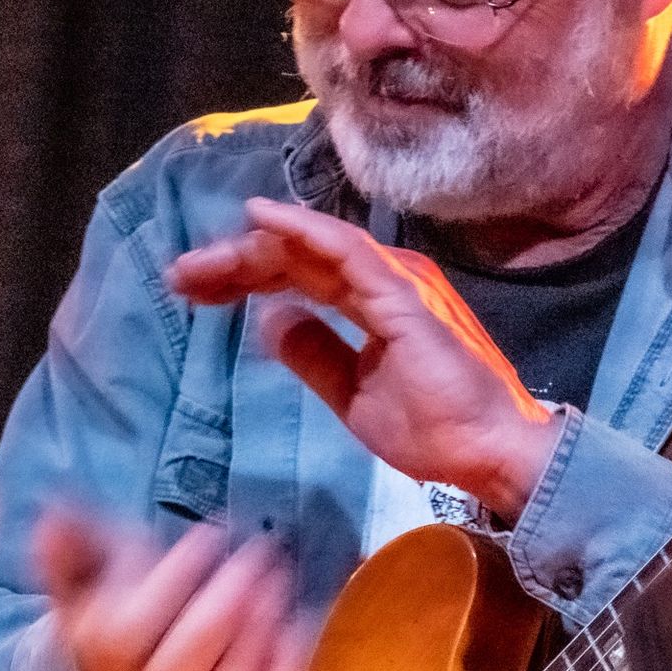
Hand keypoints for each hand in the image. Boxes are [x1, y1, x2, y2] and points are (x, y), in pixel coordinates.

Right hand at [33, 508, 309, 670]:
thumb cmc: (119, 617)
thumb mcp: (90, 581)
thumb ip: (73, 549)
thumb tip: (53, 514)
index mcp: (108, 657)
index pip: (140, 619)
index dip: (180, 572)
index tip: (209, 533)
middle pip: (192, 647)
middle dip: (229, 593)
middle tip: (259, 552)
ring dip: (260, 625)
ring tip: (277, 581)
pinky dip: (284, 670)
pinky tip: (292, 626)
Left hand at [165, 197, 559, 519]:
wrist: (490, 449)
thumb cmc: (436, 428)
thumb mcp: (354, 395)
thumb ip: (316, 354)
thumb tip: (272, 322)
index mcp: (375, 301)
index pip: (301, 275)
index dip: (246, 276)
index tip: (195, 291)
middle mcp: (386, 278)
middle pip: (299, 257)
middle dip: (236, 261)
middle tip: (181, 275)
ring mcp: (396, 281)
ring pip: (313, 247)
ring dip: (254, 248)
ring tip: (200, 261)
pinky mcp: (402, 293)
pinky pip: (346, 251)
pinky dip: (301, 231)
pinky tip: (260, 221)